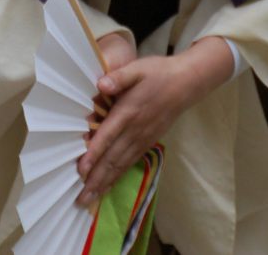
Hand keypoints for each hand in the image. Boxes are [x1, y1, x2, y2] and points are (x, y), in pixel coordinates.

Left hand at [76, 36, 232, 206]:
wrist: (187, 83)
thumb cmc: (159, 73)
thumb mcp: (138, 68)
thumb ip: (119, 77)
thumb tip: (101, 84)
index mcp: (129, 112)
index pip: (108, 136)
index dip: (94, 154)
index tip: (81, 171)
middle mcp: (135, 130)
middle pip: (112, 158)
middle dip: (96, 179)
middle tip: (81, 198)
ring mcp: (143, 139)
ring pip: (121, 165)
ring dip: (105, 183)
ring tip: (90, 199)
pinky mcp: (148, 142)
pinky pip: (130, 163)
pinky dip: (117, 176)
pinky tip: (108, 186)